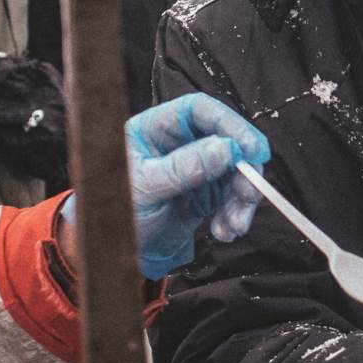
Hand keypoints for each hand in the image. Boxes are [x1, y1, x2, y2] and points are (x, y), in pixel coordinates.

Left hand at [64, 94, 269, 279]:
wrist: (111, 252)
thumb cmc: (113, 211)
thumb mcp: (144, 188)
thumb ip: (183, 168)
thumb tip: (224, 149)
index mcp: (156, 128)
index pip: (199, 111)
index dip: (229, 124)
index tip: (250, 148)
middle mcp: (179, 144)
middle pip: (226, 141)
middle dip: (243, 169)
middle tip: (250, 193)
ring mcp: (194, 168)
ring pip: (234, 172)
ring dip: (241, 199)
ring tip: (234, 224)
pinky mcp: (203, 194)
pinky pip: (231, 198)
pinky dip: (234, 214)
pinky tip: (224, 230)